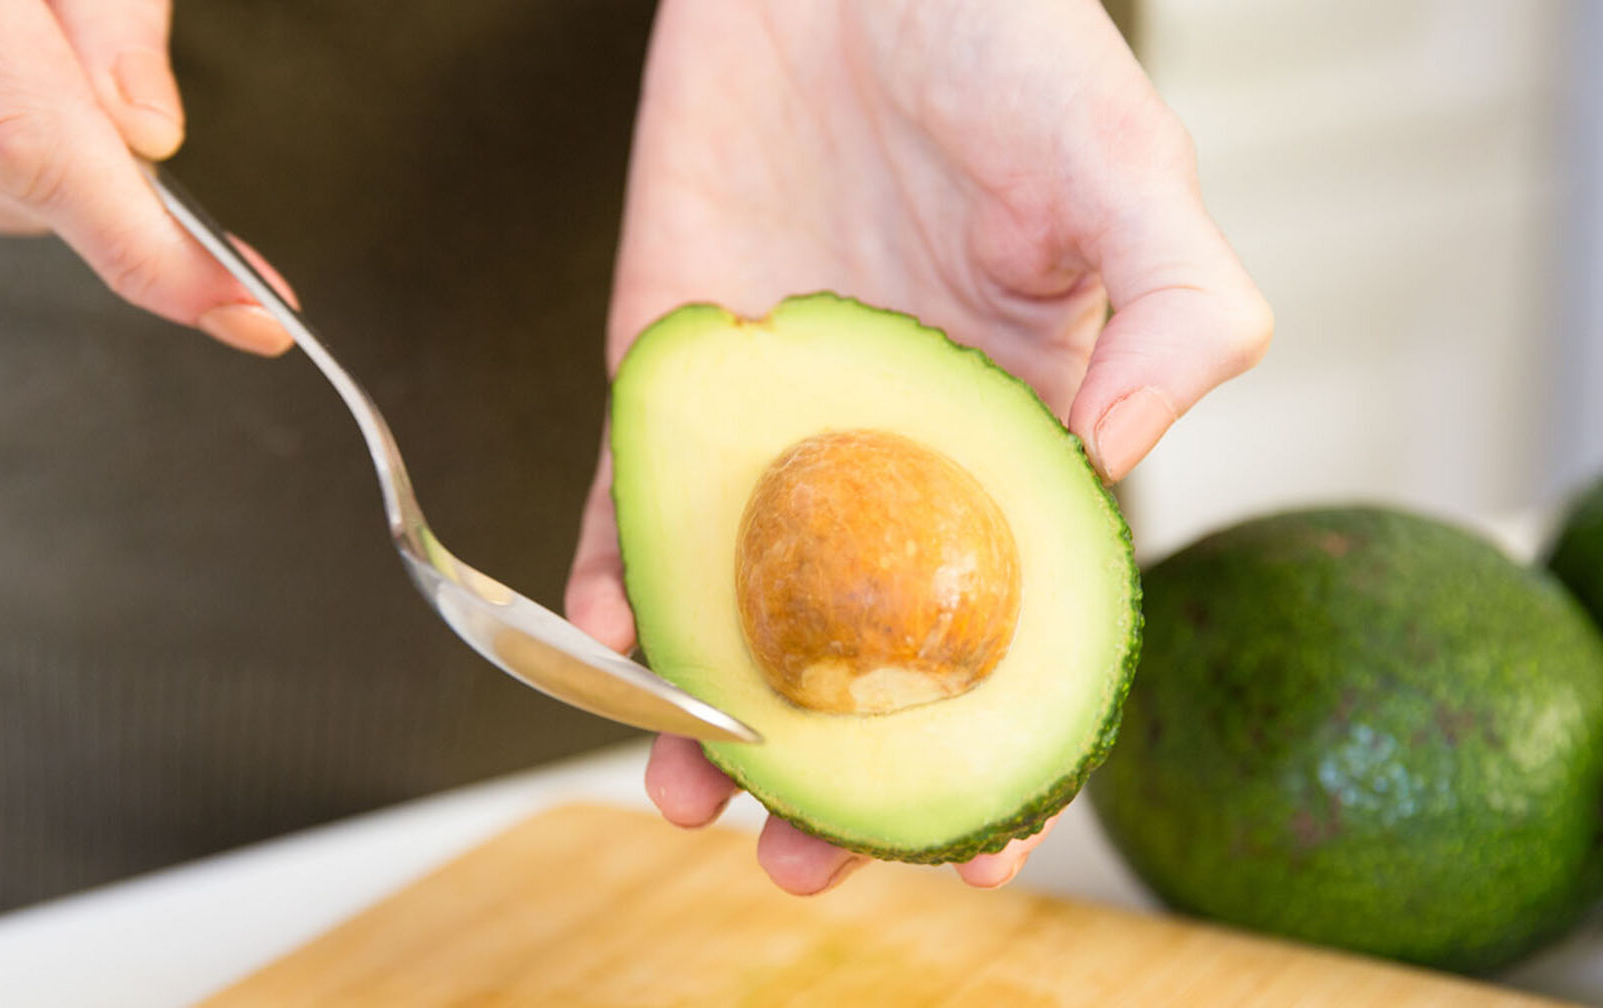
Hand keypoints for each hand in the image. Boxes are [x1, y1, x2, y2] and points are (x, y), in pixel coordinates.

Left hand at [567, 0, 1270, 892]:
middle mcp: (890, 451)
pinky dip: (612, 586)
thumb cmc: (1000, 39)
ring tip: (687, 794)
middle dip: (834, 773)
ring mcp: (773, 425)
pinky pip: (635, 505)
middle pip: (861, 654)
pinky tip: (607, 652)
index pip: (1012, 629)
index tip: (985, 856)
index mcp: (1017, 432)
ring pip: (739, 607)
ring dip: (707, 712)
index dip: (1000, 749)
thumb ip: (1175, 314)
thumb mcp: (1127, 170)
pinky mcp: (670, 377)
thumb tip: (1120, 467)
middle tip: (800, 860)